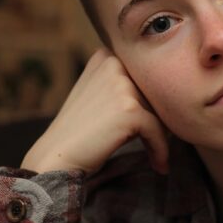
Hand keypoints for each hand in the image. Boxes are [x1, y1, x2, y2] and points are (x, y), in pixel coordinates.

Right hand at [21, 48, 168, 174]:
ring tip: (156, 154)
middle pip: (154, 92)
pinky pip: (158, 130)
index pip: (144, 77)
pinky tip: (159, 165)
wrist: (56, 157)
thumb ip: (123, 84)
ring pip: (159, 110)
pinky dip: (160, 149)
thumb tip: (166, 92)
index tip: (153, 126)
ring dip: (160, 135)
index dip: (151, 103)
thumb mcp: (97, 93)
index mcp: (106, 56)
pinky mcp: (130, 108)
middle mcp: (113, 63)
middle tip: (156, 142)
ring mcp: (121, 84)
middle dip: (157, 118)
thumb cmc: (79, 131)